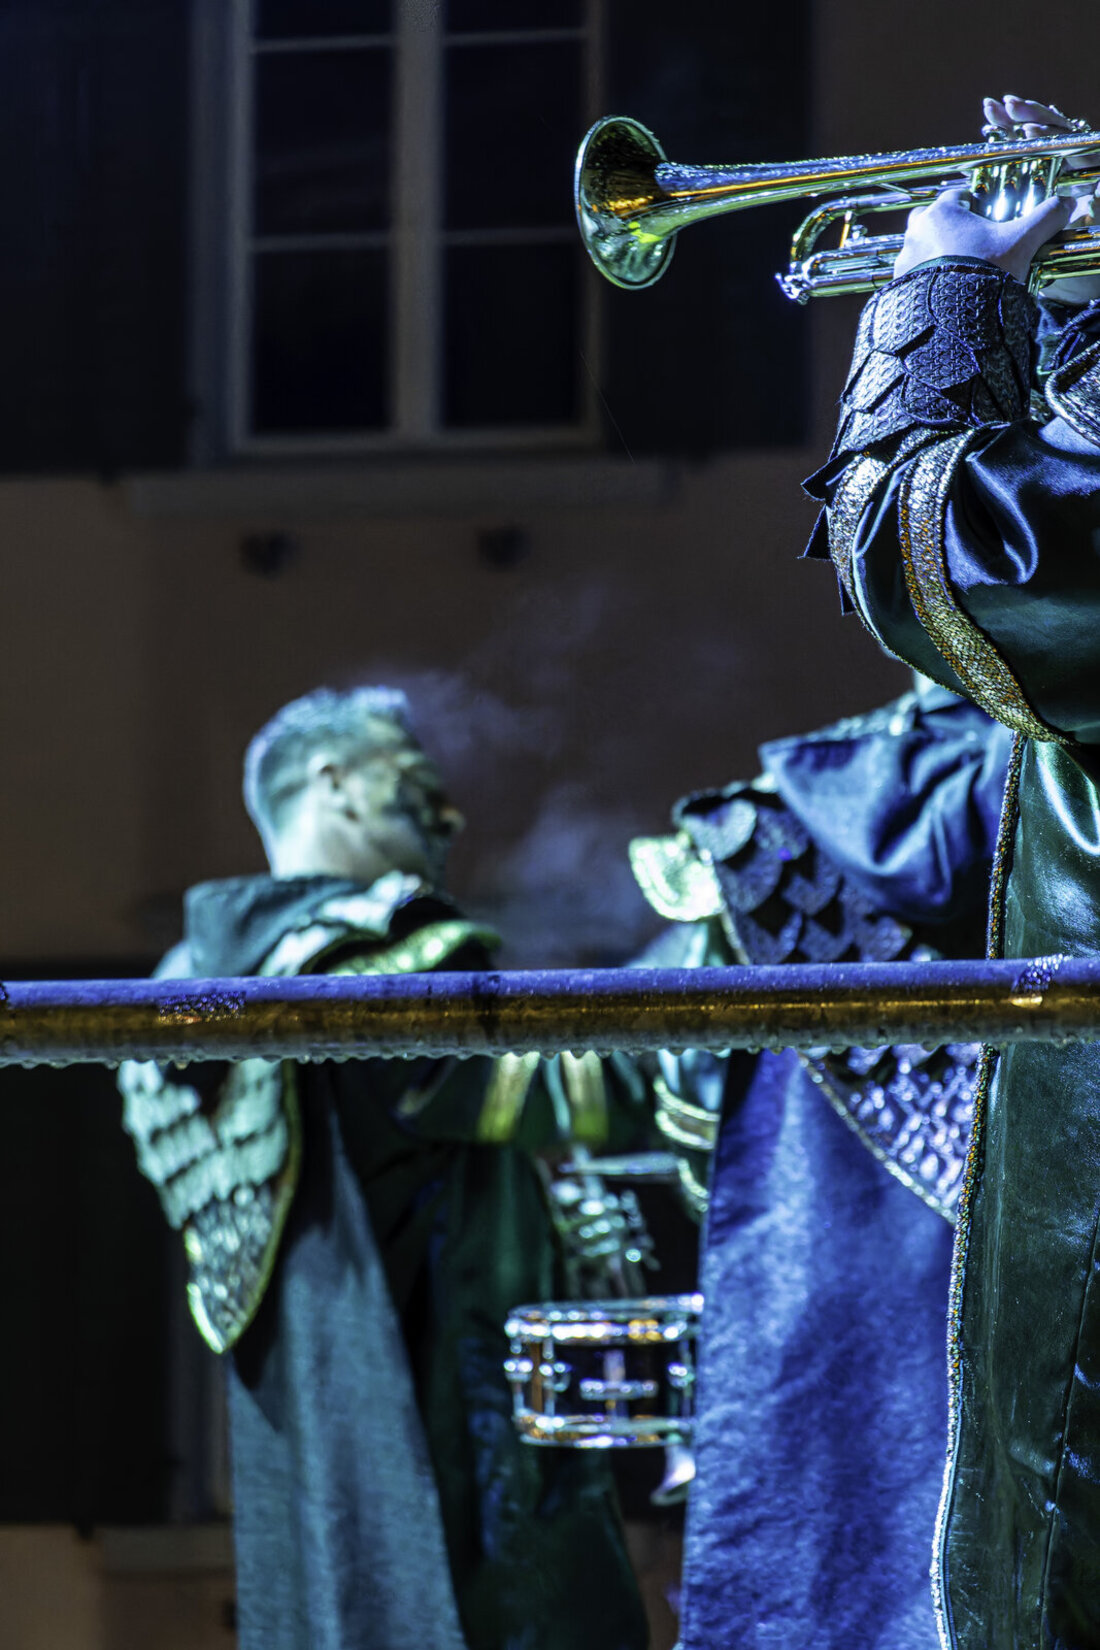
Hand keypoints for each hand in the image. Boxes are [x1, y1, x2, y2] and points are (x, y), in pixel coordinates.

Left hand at [893, 93, 1094, 286]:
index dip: (975, 206)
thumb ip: (1044, 219)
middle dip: (950, 230)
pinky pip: (911, 276)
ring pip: (920, 248)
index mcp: (942, 213)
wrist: (953, 320)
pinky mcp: (899, 286)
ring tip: (957, 270)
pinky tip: (943, 290)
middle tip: (971, 246)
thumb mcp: (1021, 243)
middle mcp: (917, 232)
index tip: (987, 218)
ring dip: (935, 255)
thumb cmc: (983, 274)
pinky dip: (925, 280)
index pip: (958, 197)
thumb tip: (1065, 204)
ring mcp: (904, 260)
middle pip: (934, 220)